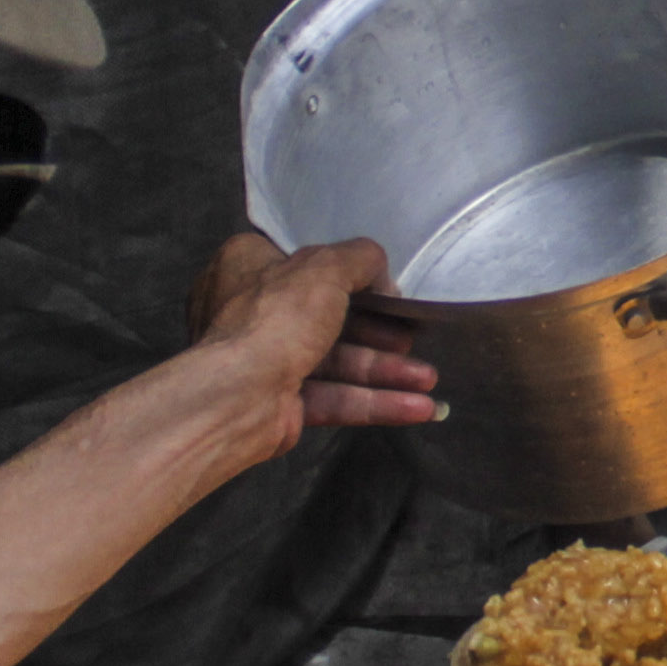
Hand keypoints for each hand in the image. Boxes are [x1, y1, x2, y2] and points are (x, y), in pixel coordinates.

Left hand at [181, 232, 439, 459]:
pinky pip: (335, 398)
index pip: (299, 262)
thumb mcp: (325, 267)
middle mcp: (251, 314)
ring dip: (384, 370)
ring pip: (336, 362)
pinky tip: (419, 407)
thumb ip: (360, 258)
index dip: (343, 273)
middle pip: (326, 317)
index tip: (382, 285)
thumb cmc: (276, 317)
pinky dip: (376, 402)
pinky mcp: (282, 406)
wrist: (238, 397)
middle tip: (411, 335)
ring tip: (428, 378)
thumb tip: (381, 274)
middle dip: (378, 331)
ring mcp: (266, 364)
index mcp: (245, 268)